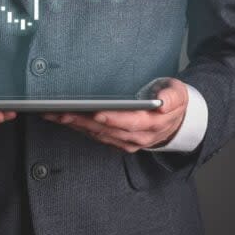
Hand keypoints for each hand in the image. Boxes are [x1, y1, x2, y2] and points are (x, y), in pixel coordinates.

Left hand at [41, 78, 188, 152]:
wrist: (175, 121)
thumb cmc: (171, 101)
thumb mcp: (179, 93)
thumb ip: (173, 97)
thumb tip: (163, 103)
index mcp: (152, 123)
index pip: (130, 123)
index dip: (112, 119)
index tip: (96, 113)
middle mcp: (137, 136)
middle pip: (106, 129)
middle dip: (82, 121)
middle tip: (61, 112)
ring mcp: (126, 141)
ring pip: (97, 134)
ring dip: (75, 126)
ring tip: (54, 114)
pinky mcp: (117, 141)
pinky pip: (96, 136)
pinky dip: (79, 128)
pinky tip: (65, 120)